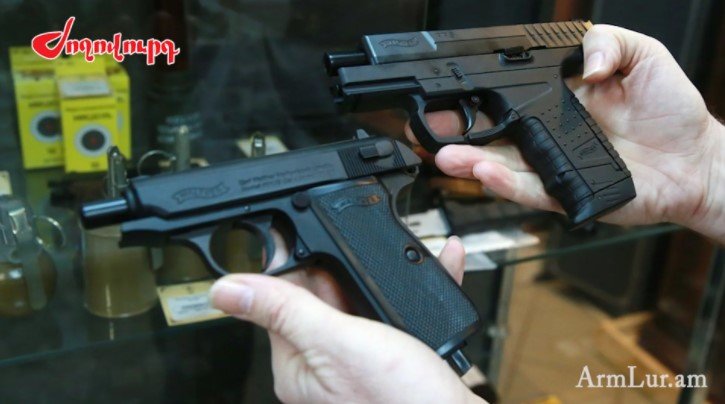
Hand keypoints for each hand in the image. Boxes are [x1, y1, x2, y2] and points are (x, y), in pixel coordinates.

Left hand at [210, 236, 485, 403]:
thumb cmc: (401, 402)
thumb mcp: (338, 342)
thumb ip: (285, 310)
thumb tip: (225, 290)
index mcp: (297, 366)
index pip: (281, 300)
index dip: (300, 264)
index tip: (312, 233)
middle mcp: (325, 368)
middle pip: (325, 297)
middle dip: (347, 265)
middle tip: (365, 239)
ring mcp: (360, 366)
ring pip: (365, 302)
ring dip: (384, 275)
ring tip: (404, 253)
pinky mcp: (395, 363)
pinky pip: (399, 316)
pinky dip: (414, 293)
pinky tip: (435, 272)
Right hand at [406, 24, 724, 241]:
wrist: (695, 160)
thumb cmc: (671, 112)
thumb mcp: (644, 57)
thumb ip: (608, 43)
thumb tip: (579, 64)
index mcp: (556, 101)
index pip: (506, 97)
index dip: (474, 96)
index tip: (448, 91)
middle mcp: (547, 135)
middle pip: (491, 135)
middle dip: (453, 133)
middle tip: (427, 129)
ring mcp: (553, 166)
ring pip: (500, 166)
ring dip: (469, 161)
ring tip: (444, 154)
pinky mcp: (565, 193)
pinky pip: (529, 189)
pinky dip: (505, 183)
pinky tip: (485, 171)